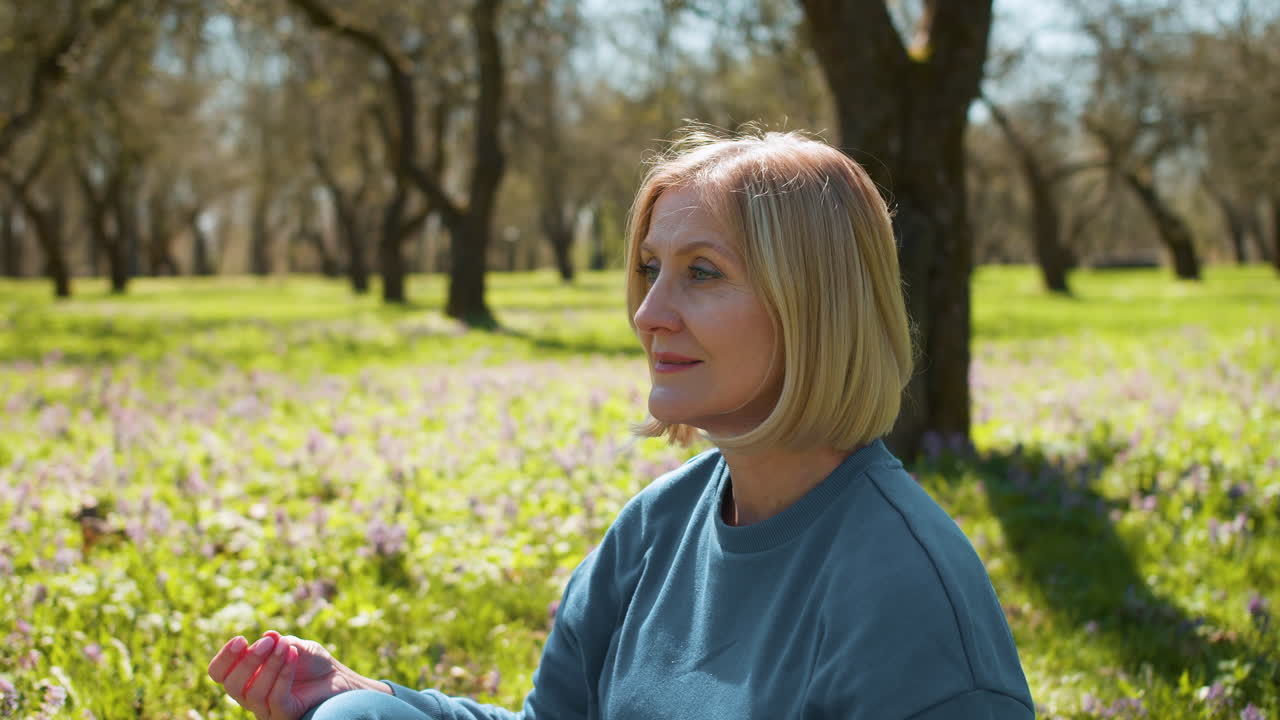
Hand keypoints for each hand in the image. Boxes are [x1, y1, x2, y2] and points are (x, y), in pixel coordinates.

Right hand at [207, 630, 389, 719]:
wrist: (339, 678)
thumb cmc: (312, 662)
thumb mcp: (294, 646)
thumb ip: (279, 642)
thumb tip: (268, 636)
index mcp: (245, 677)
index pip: (219, 673)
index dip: (224, 658)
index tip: (240, 639)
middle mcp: (250, 696)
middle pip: (232, 685)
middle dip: (248, 661)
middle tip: (268, 643)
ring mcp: (266, 709)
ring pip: (253, 693)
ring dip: (269, 665)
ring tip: (286, 647)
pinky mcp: (285, 715)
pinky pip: (276, 699)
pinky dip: (283, 675)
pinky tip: (293, 657)